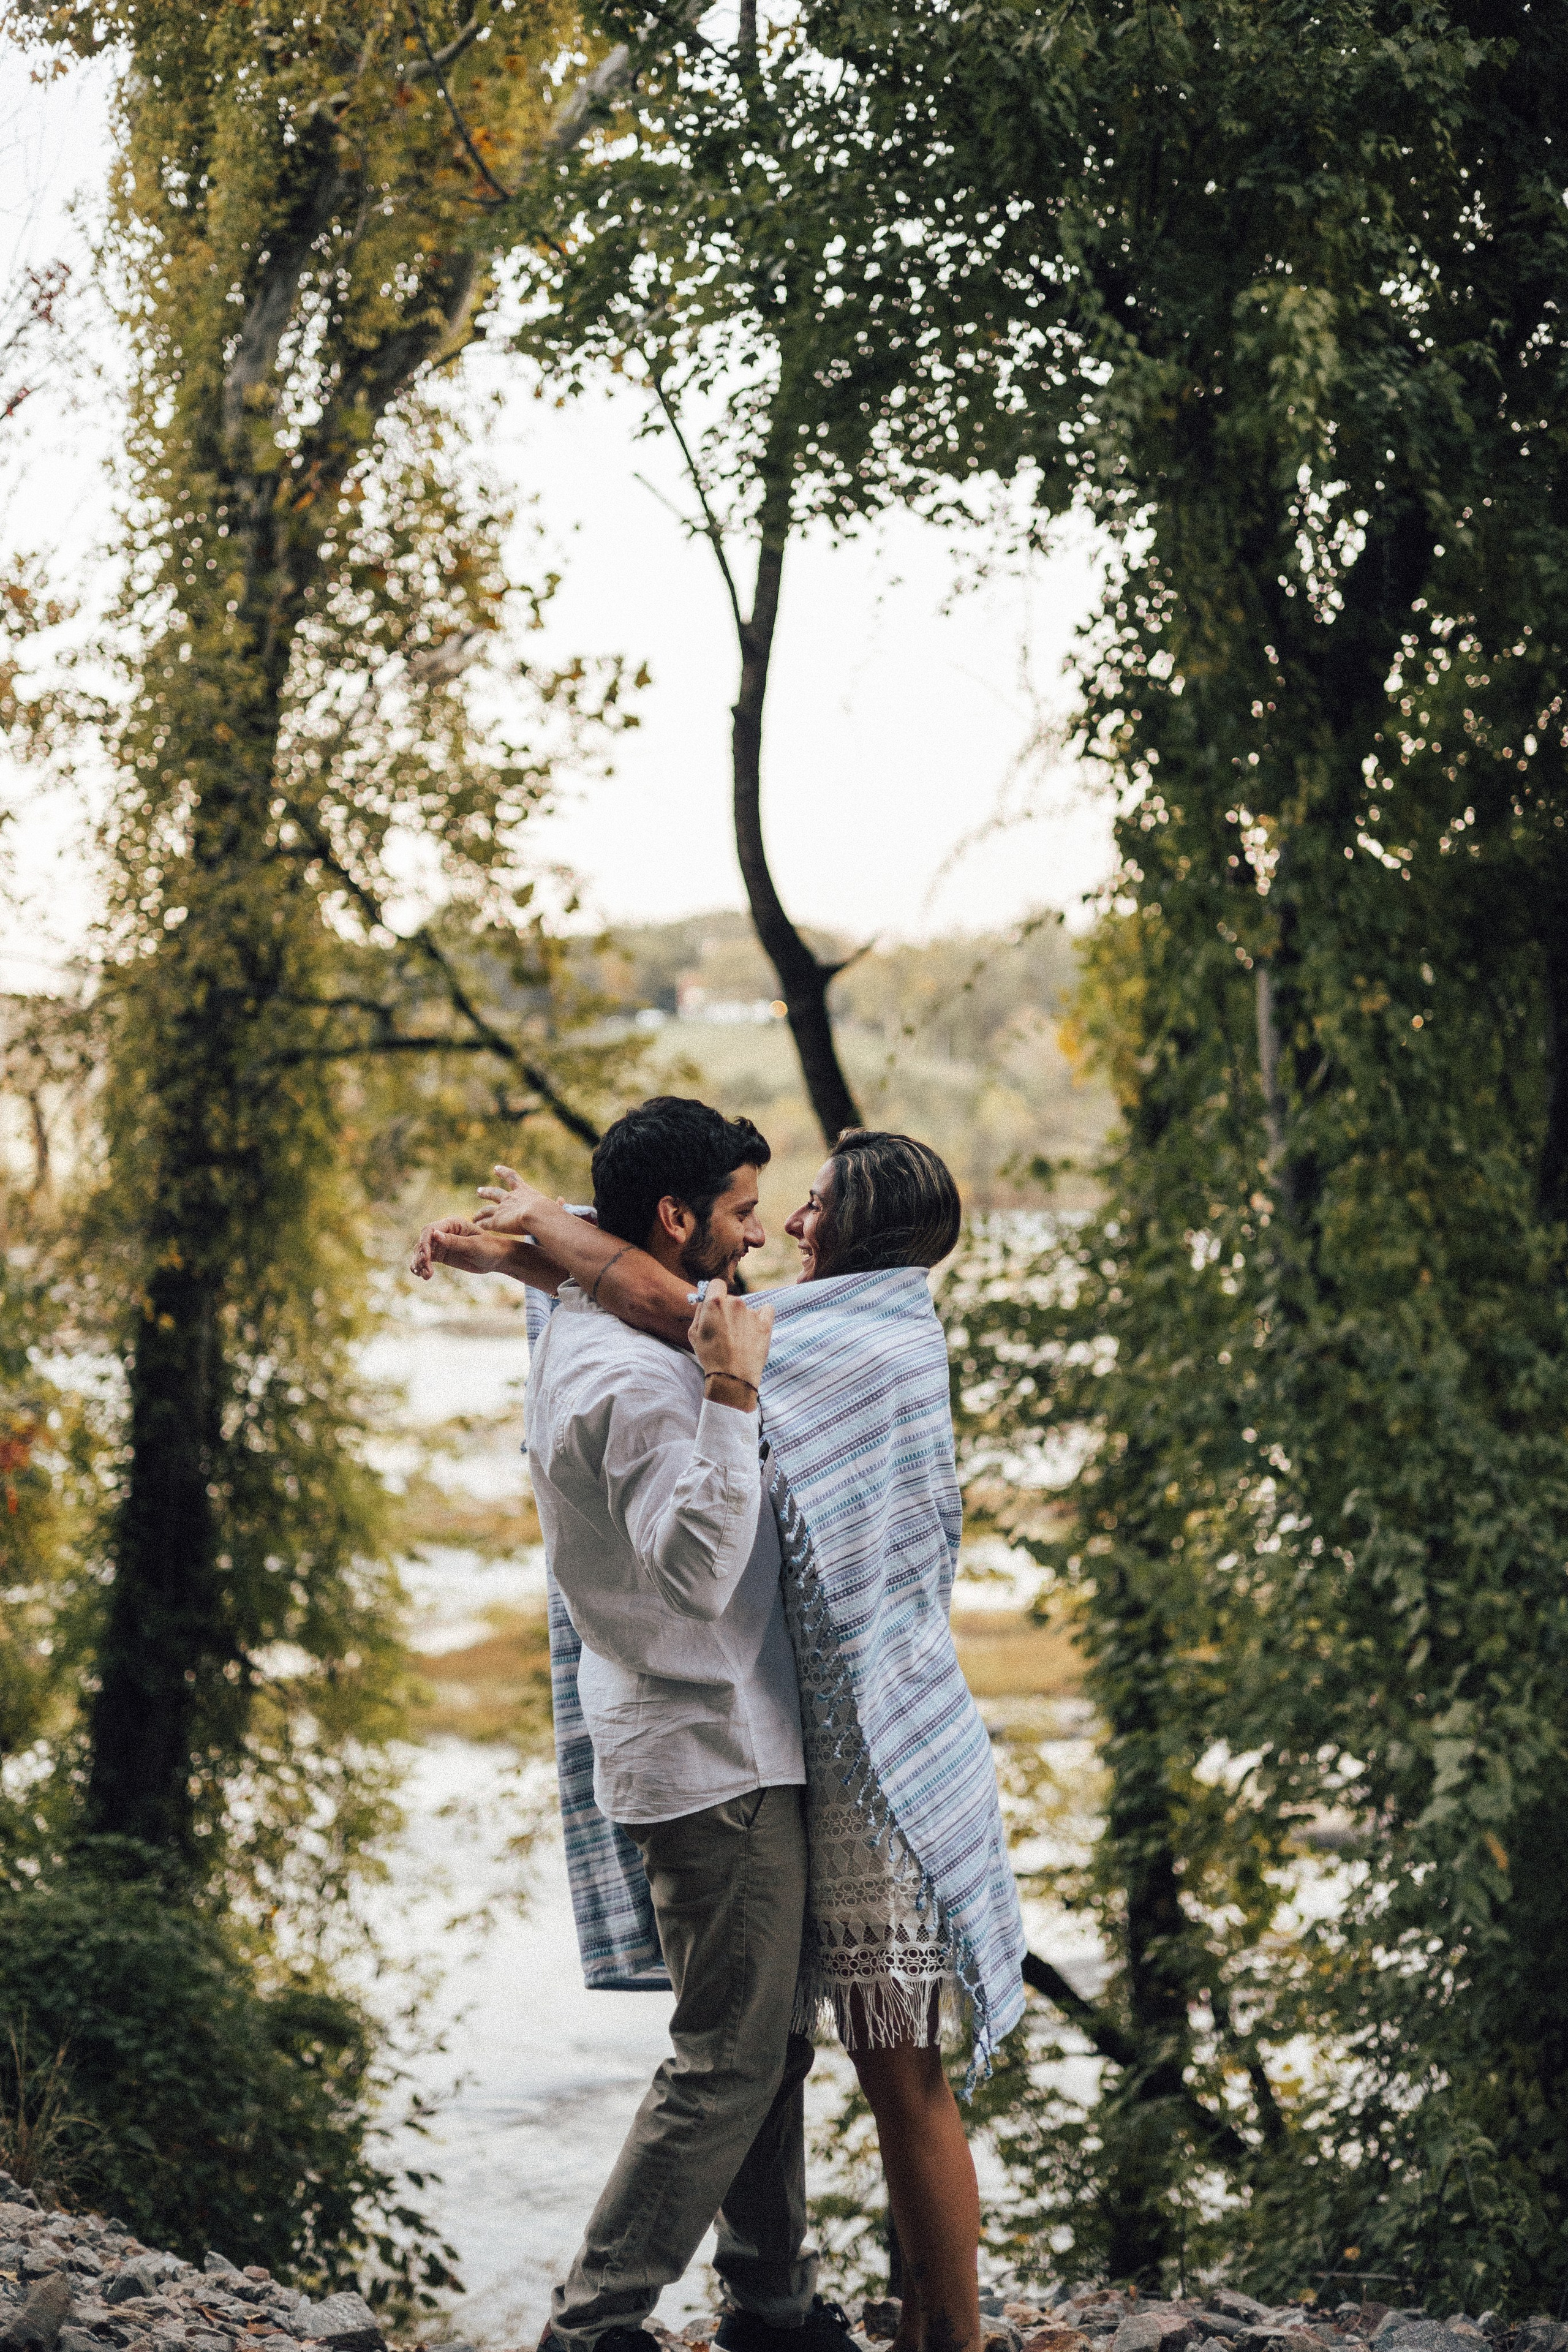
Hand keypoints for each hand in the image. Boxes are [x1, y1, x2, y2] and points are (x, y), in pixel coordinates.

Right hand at [410, 1217, 511, 1280]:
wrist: (497, 1258)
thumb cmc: (489, 1248)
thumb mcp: (473, 1246)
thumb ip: (454, 1241)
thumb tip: (435, 1234)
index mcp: (452, 1223)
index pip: (431, 1229)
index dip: (424, 1242)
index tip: (425, 1257)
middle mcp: (445, 1231)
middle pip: (424, 1240)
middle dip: (420, 1254)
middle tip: (423, 1268)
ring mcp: (442, 1243)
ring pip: (423, 1251)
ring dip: (419, 1262)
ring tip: (422, 1275)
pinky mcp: (442, 1254)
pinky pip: (428, 1259)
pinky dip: (422, 1266)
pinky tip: (422, 1275)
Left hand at [473, 1164, 559, 1236]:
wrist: (537, 1214)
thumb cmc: (550, 1211)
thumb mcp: (554, 1206)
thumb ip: (557, 1204)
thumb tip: (561, 1200)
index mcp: (524, 1191)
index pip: (512, 1178)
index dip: (504, 1172)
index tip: (495, 1168)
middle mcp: (510, 1198)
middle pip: (494, 1193)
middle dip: (486, 1192)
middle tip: (478, 1191)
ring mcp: (502, 1210)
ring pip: (486, 1210)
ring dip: (480, 1213)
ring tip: (474, 1216)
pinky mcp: (496, 1222)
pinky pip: (485, 1224)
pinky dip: (480, 1225)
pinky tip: (476, 1228)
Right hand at [689, 1277, 772, 1403]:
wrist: (733, 1377)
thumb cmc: (710, 1356)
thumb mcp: (693, 1334)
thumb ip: (699, 1312)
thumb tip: (705, 1301)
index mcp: (715, 1303)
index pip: (716, 1284)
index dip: (714, 1293)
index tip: (714, 1304)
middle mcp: (735, 1303)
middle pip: (731, 1298)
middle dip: (727, 1310)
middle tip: (724, 1330)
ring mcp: (752, 1312)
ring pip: (745, 1308)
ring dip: (742, 1317)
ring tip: (738, 1339)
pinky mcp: (766, 1322)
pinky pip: (767, 1309)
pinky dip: (762, 1316)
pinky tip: (755, 1329)